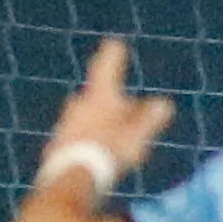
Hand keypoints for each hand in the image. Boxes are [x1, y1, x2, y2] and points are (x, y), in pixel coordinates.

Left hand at [41, 38, 176, 192]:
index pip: (107, 65)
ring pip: (86, 116)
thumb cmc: (109, 151)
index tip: (116, 44)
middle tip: (129, 111)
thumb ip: (151, 118)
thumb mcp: (138, 135)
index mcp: (100, 95)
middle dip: (113, 101)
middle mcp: (79, 103)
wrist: (71, 177)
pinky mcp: (57, 143)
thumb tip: (165, 105)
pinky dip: (88, 141)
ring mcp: (65, 122)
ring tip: (116, 141)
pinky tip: (98, 157)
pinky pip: (77, 137)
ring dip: (101, 122)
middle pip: (98, 95)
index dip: (114, 54)